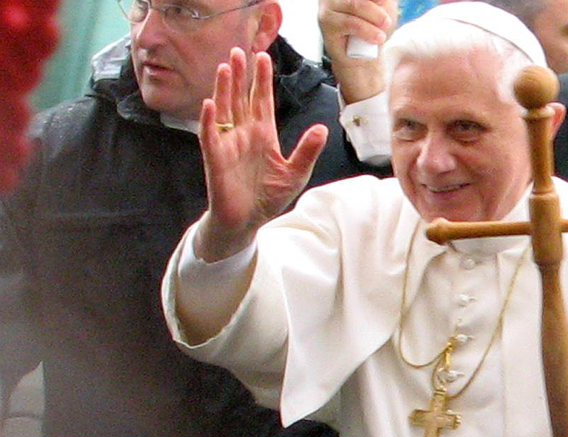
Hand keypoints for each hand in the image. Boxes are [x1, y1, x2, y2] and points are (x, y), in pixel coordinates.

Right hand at [196, 48, 328, 261]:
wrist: (247, 221)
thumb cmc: (269, 197)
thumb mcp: (295, 173)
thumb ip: (307, 150)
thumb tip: (323, 128)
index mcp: (264, 135)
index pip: (262, 101)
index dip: (262, 80)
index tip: (264, 56)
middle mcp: (244, 134)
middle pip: (241, 98)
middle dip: (241, 75)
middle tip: (239, 50)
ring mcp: (228, 144)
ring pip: (225, 110)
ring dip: (224, 89)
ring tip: (226, 67)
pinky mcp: (216, 159)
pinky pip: (210, 136)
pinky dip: (209, 121)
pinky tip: (210, 104)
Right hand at [319, 0, 398, 103]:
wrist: (364, 56)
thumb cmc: (375, 27)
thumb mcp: (386, 6)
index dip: (378, 0)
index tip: (383, 3)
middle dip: (377, 8)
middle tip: (387, 21)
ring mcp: (328, 5)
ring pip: (356, 5)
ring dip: (374, 19)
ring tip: (383, 32)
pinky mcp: (326, 22)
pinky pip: (350, 22)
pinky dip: (367, 30)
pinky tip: (378, 37)